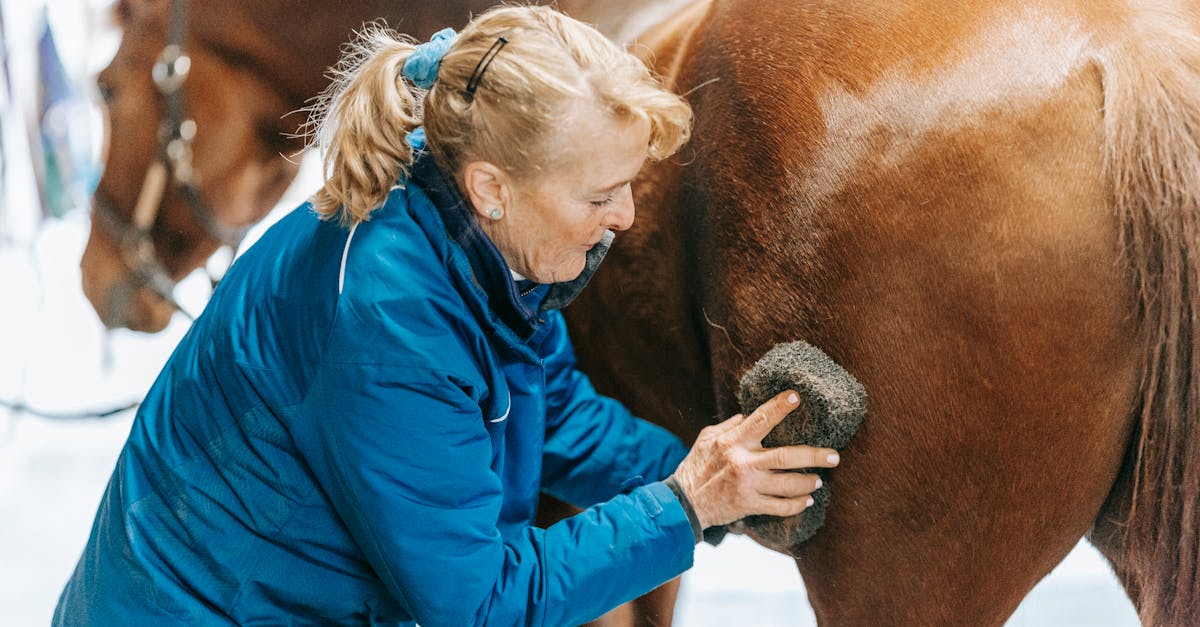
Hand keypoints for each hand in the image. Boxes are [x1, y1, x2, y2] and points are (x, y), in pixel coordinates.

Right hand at [672, 390, 840, 528]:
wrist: (684, 504)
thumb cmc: (696, 467)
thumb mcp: (706, 439)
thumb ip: (729, 426)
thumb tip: (749, 415)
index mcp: (732, 442)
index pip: (760, 420)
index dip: (779, 407)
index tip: (796, 397)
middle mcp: (743, 463)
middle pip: (786, 457)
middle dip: (814, 456)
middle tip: (834, 456)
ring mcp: (748, 486)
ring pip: (788, 485)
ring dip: (808, 482)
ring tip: (820, 479)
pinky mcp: (749, 506)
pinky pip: (780, 507)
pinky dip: (797, 504)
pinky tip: (807, 500)